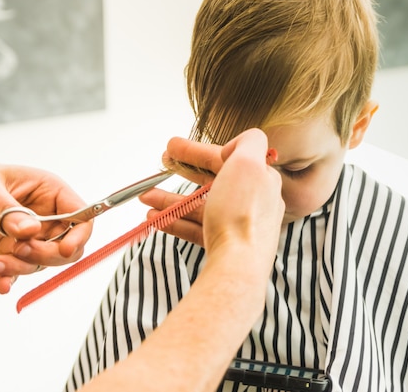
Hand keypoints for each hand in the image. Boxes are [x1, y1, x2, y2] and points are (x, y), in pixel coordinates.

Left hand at [0, 161, 92, 293]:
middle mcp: (47, 219)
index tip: (65, 249)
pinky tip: (2, 283)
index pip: (81, 218)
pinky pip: (17, 271)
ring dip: (19, 267)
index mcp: (53, 194)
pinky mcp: (12, 252)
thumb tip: (31, 230)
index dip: (79, 236)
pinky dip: (8, 279)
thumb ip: (9, 209)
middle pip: (66, 247)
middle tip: (21, 249)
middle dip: (46, 255)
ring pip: (40, 263)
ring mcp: (32, 238)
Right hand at [140, 130, 283, 257]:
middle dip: (182, 173)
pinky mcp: (226, 246)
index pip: (226, 158)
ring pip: (201, 206)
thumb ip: (249, 141)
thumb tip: (236, 146)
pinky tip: (155, 219)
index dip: (197, 150)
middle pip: (213, 182)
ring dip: (171, 199)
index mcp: (261, 181)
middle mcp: (253, 203)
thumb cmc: (242, 214)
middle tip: (160, 166)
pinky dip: (176, 221)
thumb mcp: (249, 162)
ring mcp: (239, 226)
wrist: (238, 267)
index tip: (172, 147)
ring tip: (146, 197)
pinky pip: (197, 228)